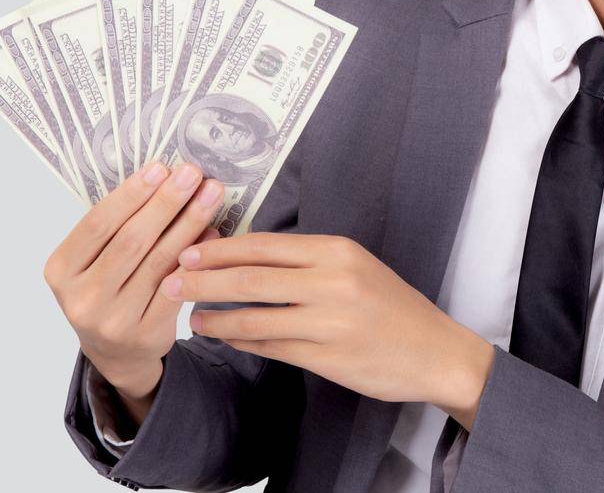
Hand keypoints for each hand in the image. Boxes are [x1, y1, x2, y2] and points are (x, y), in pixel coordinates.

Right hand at [43, 160, 224, 403]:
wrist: (116, 352)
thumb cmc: (107, 290)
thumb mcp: (93, 261)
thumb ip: (117, 227)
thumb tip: (164, 178)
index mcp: (61, 270)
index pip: (97, 224)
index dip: (130, 194)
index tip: (160, 167)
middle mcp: (83, 297)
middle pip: (131, 240)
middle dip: (166, 202)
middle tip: (192, 173)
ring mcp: (113, 319)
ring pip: (158, 261)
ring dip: (189, 222)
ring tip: (210, 194)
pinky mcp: (146, 333)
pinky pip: (177, 286)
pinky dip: (197, 255)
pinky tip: (213, 231)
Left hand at [165, 233, 495, 427]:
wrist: (434, 351)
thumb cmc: (391, 307)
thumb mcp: (355, 266)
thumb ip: (307, 261)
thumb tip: (247, 256)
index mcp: (336, 250)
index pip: (265, 245)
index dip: (221, 248)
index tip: (187, 248)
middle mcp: (331, 281)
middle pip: (251, 277)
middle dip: (203, 279)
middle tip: (169, 279)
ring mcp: (329, 321)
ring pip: (254, 315)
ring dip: (215, 316)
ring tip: (191, 315)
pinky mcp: (326, 357)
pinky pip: (270, 346)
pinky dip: (241, 340)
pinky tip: (224, 335)